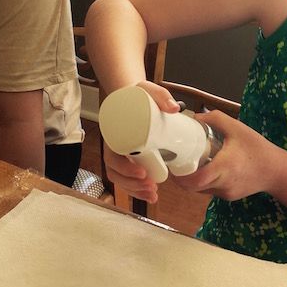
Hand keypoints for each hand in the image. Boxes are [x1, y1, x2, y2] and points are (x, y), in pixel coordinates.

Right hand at [102, 81, 180, 202]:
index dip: (124, 168)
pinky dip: (138, 190)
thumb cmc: (137, 95)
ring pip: (121, 179)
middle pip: (116, 173)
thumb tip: (174, 108)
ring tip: (153, 195)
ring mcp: (121, 154)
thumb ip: (161, 95)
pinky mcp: (129, 159)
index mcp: (113, 134)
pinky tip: (151, 195)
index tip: (142, 171)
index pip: (112, 157)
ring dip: (136, 191)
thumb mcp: (148, 90)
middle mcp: (114, 146)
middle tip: (151, 186)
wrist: (133, 97)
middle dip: (133, 185)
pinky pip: (128, 179)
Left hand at [172, 109, 280, 200]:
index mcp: (224, 167)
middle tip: (176, 163)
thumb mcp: (237, 128)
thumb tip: (194, 117)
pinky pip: (210, 190)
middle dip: (182, 177)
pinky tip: (208, 169)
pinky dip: (205, 182)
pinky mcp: (228, 196)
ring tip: (190, 164)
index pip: (195, 180)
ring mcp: (225, 193)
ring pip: (200, 190)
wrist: (276, 170)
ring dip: (192, 180)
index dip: (180, 176)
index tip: (173, 164)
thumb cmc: (257, 147)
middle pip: (193, 187)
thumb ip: (215, 119)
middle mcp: (223, 183)